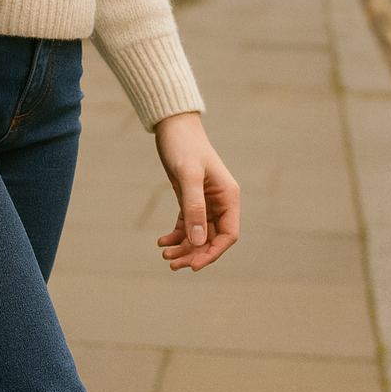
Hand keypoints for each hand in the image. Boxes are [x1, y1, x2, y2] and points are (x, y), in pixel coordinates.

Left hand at [154, 112, 238, 271]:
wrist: (172, 126)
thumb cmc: (183, 146)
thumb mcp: (187, 175)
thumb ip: (193, 207)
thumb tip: (198, 240)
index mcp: (229, 197)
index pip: (228, 235)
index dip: (213, 252)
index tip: (194, 265)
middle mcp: (220, 202)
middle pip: (212, 238)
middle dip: (194, 253)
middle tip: (172, 264)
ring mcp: (206, 201)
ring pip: (198, 234)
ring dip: (184, 247)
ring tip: (164, 254)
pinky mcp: (190, 198)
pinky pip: (186, 224)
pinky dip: (176, 235)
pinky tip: (162, 241)